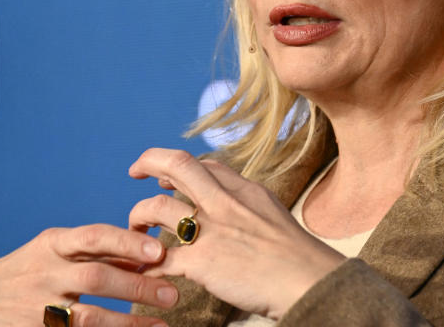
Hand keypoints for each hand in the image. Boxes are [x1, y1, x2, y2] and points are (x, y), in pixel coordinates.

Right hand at [0, 224, 176, 326]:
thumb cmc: (28, 271)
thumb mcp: (54, 252)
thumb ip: (97, 253)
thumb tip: (149, 253)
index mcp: (52, 244)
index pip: (93, 236)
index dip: (127, 242)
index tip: (158, 251)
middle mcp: (43, 273)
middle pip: (96, 278)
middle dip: (137, 287)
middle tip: (172, 295)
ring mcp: (35, 308)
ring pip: (87, 317)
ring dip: (128, 322)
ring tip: (162, 325)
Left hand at [128, 149, 345, 319]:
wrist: (308, 282)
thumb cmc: (297, 258)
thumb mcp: (274, 215)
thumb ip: (248, 207)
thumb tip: (234, 210)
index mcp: (244, 191)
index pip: (205, 165)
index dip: (179, 167)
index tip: (166, 176)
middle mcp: (225, 203)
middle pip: (178, 165)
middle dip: (149, 162)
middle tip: (135, 172)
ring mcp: (212, 230)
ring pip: (157, 208)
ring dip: (138, 217)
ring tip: (134, 230)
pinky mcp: (202, 262)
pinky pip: (160, 259)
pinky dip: (144, 266)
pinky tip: (141, 272)